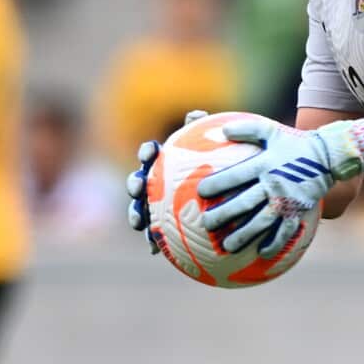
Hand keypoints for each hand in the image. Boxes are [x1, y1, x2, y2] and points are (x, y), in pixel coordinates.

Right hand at [126, 110, 209, 254]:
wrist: (229, 198)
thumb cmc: (221, 170)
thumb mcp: (217, 152)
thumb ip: (206, 132)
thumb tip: (195, 114)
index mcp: (166, 164)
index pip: (152, 154)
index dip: (148, 151)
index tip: (152, 151)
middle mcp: (157, 184)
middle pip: (139, 181)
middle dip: (134, 183)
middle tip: (138, 186)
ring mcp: (157, 207)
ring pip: (140, 209)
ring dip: (135, 214)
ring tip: (139, 220)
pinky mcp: (162, 229)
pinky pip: (154, 236)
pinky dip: (152, 241)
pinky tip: (153, 249)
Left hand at [197, 112, 363, 257]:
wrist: (327, 156)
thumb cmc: (293, 143)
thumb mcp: (271, 130)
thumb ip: (247, 129)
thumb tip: (223, 129)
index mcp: (265, 164)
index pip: (238, 175)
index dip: (219, 183)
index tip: (201, 192)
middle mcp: (274, 184)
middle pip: (246, 202)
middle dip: (225, 214)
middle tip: (206, 224)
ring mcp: (287, 200)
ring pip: (263, 221)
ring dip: (244, 234)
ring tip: (228, 246)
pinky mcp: (299, 211)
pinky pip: (286, 231)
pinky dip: (274, 242)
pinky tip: (261, 252)